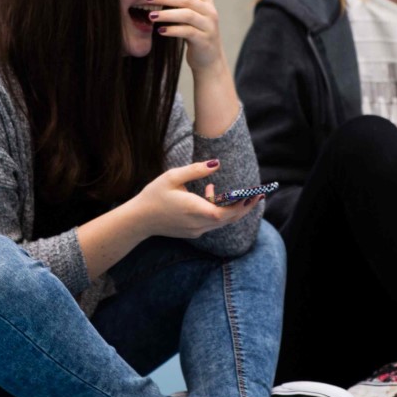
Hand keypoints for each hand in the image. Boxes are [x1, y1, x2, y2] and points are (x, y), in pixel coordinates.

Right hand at [130, 160, 260, 239]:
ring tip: (232, 191)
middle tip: (257, 195)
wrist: (138, 220)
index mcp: (195, 210)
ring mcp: (196, 230)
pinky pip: (212, 222)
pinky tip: (209, 193)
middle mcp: (199, 224)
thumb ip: (196, 170)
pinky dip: (217, 211)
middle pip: (229, 219)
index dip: (242, 206)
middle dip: (244, 207)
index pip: (226, 213)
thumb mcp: (172, 177)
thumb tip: (217, 163)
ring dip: (230, 208)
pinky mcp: (193, 232)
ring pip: (221, 221)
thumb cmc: (154, 196)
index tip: (253, 195)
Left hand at [145, 0, 226, 72]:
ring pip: (187, 14)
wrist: (209, 59)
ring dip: (166, 14)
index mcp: (206, 0)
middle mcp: (210, 11)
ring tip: (151, 16)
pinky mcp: (205, 40)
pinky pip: (187, 32)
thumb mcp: (190, 10)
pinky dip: (173, 30)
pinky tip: (160, 31)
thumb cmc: (196, 32)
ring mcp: (209, 26)